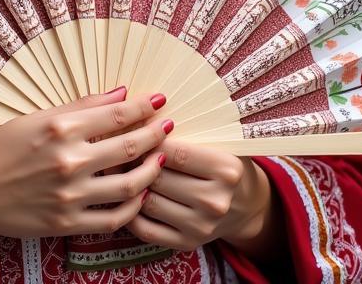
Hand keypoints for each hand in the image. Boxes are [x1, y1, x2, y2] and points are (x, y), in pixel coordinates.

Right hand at [0, 89, 170, 248]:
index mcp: (61, 128)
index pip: (117, 115)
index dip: (144, 107)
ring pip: (129, 185)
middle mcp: (69, 161)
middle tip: (167, 125)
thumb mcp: (39, 117)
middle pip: (129, 147)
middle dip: (155, 134)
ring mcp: (70, 196)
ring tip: (159, 159)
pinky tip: (140, 194)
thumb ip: (82, 106)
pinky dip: (133, 207)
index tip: (160, 100)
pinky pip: (114, 218)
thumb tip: (120, 93)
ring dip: (151, 170)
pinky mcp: (68, 224)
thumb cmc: (5, 147)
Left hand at [127, 143, 275, 253]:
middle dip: (134, 161)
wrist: (245, 206)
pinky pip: (147, 230)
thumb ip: (191, 129)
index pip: (176, 153)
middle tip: (116, 148)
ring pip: (149, 203)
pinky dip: (130, 213)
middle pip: (159, 178)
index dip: (150, 140)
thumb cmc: (225, 162)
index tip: (134, 129)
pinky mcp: (187, 243)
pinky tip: (124, 195)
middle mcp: (216, 201)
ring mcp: (202, 227)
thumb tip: (144, 117)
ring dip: (129, 185)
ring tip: (116, 168)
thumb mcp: (220, 141)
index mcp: (227, 170)